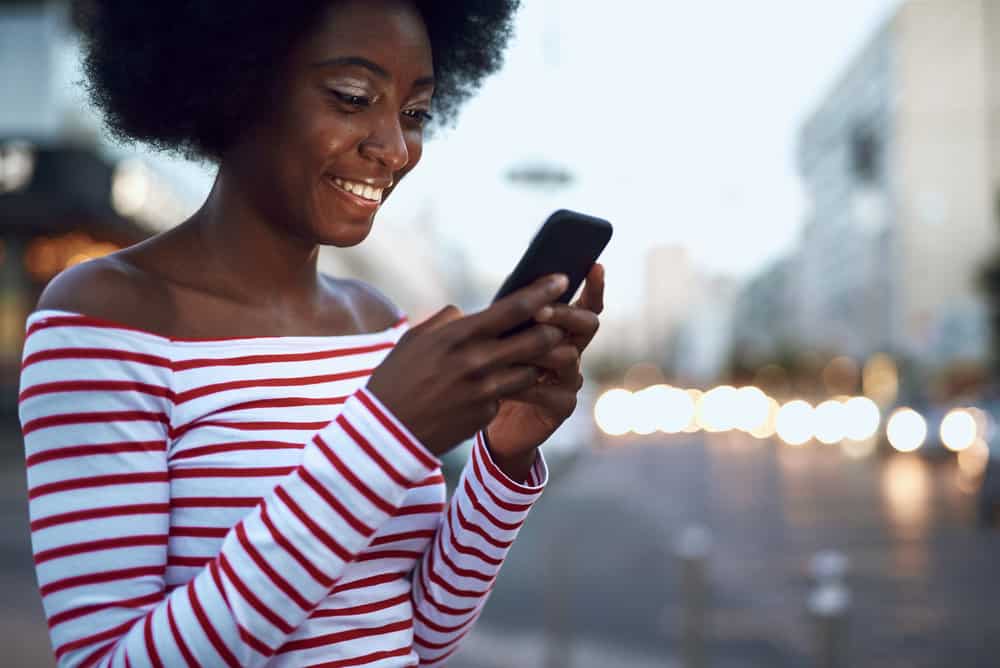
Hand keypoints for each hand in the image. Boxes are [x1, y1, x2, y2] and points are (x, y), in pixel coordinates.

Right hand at [366, 274, 570, 455]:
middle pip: (537, 339)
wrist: (385, 433)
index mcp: (459, 336)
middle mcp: (476, 362)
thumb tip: (468, 313)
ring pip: (531, 370)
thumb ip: (447, 322)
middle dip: (555, 328)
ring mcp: (484, 391)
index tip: (562, 280)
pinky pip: (509, 395)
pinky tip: (500, 385)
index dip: (543, 291)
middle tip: (560, 322)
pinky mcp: (486, 414)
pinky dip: (509, 387)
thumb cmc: (396, 380)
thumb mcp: (415, 340)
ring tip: (540, 354)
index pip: (514, 308)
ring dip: (539, 361)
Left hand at [485, 264, 604, 480]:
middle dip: (566, 314)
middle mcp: (572, 351)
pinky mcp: (561, 406)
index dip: (594, 287)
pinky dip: (529, 387)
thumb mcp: (500, 338)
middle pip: (586, 325)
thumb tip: (512, 289)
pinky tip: (509, 386)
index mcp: (561, 330)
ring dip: (543, 351)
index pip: (585, 304)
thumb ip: (511, 317)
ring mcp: (570, 380)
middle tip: (541, 311)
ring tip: (519, 348)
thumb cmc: (493, 369)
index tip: (596, 266)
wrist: (489, 417)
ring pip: (570, 357)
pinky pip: (552, 393)